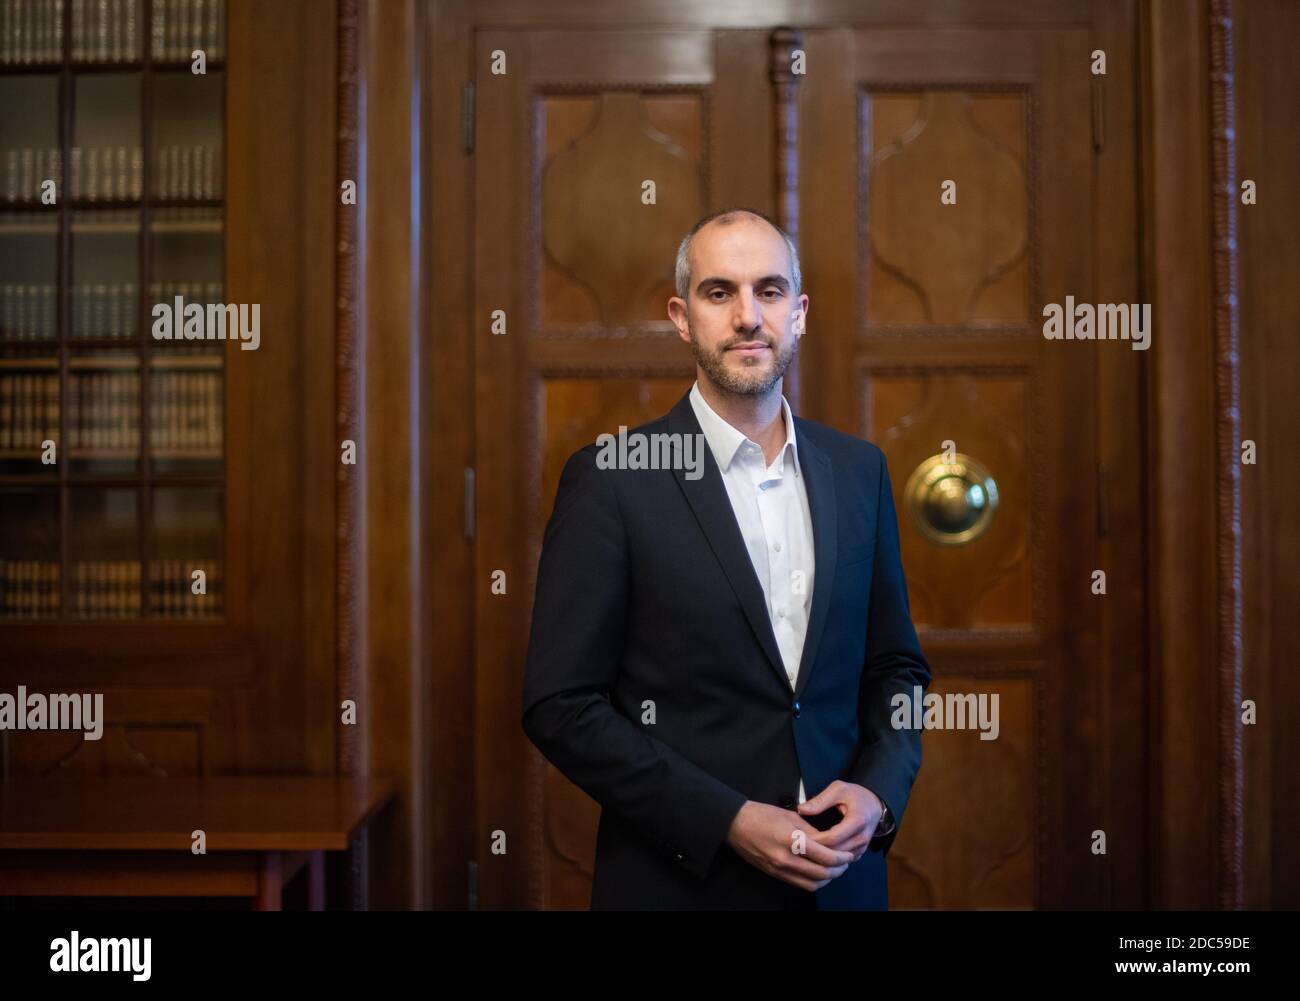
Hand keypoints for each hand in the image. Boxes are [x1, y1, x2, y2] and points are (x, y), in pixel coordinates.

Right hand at [725, 800, 855, 890]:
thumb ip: (812, 831)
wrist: (736, 824)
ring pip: (813, 883)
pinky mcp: (775, 874)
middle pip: (823, 873)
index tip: (849, 853)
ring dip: (828, 878)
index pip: (826, 856)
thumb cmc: (762, 815)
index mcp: (792, 840)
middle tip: (847, 861)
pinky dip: (814, 881)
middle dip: (840, 869)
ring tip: (836, 868)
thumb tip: (830, 842)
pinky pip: (801, 884)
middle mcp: (786, 858)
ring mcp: (780, 869)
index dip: (842, 856)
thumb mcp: (791, 816)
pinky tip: (820, 872)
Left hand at [797, 780, 882, 862]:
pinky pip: (843, 861)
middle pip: (835, 852)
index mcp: (857, 821)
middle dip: (816, 850)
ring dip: (822, 856)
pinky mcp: (859, 853)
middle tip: (799, 845)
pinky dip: (830, 858)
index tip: (800, 837)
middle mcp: (862, 838)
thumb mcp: (838, 789)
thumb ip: (820, 800)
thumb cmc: (856, 795)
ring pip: (838, 860)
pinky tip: (818, 852)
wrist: (874, 804)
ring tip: (806, 849)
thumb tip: (802, 809)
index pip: (832, 838)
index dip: (815, 839)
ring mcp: (862, 847)